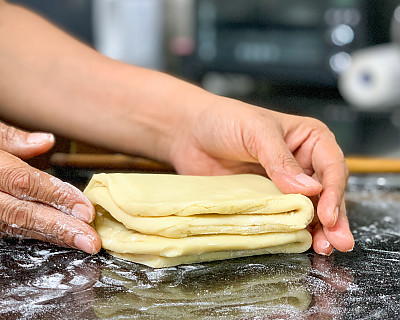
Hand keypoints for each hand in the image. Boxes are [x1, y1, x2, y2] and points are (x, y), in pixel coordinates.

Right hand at [0, 122, 100, 253]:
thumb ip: (9, 138)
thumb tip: (46, 141)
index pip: (23, 182)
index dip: (57, 195)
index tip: (85, 208)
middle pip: (22, 212)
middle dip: (59, 227)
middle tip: (90, 239)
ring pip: (17, 226)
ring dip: (52, 235)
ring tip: (81, 242)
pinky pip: (11, 229)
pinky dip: (38, 233)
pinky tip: (60, 237)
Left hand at [169, 96, 353, 254]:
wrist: (189, 132)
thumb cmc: (223, 120)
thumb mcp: (256, 131)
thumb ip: (281, 160)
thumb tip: (308, 189)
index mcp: (309, 139)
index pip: (331, 166)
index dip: (332, 191)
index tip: (327, 215)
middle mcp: (302, 162)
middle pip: (326, 192)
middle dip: (334, 217)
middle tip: (338, 241)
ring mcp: (284, 184)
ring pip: (309, 209)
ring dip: (319, 229)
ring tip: (325, 248)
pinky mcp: (266, 199)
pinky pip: (284, 216)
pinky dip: (293, 230)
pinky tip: (300, 242)